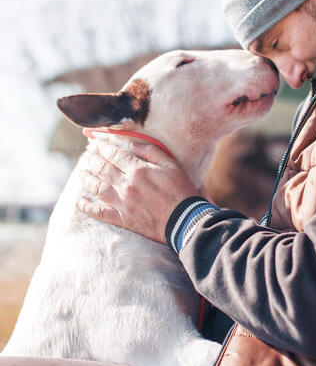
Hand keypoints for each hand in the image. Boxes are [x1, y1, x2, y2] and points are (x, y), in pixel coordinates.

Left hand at [77, 141, 199, 243]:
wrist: (185, 221)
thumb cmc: (181, 192)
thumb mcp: (172, 166)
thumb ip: (152, 152)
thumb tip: (133, 144)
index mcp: (138, 171)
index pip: (114, 155)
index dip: (103, 148)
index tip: (97, 144)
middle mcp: (126, 186)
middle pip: (103, 169)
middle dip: (93, 160)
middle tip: (88, 155)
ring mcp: (122, 203)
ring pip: (97, 188)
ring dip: (87, 178)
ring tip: (82, 172)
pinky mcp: (122, 219)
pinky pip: (99, 213)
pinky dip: (87, 207)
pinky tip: (80, 201)